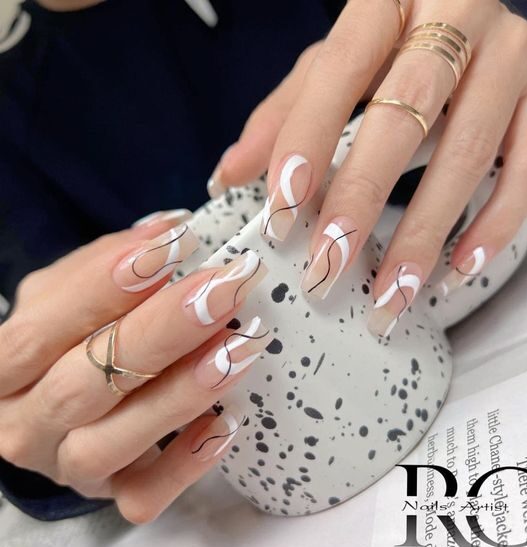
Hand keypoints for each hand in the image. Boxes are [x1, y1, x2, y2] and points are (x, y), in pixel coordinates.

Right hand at [0, 210, 269, 522]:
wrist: (56, 401)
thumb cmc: (68, 335)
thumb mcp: (66, 291)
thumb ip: (107, 260)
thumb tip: (167, 231)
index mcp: (6, 366)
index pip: (43, 329)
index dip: (106, 286)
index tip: (175, 245)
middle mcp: (28, 423)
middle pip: (86, 383)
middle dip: (162, 332)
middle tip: (223, 290)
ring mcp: (68, 466)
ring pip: (115, 440)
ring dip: (182, 393)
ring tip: (238, 348)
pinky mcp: (112, 492)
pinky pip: (144, 495)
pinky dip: (186, 463)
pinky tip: (227, 422)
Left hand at [209, 0, 526, 335]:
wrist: (469, 12)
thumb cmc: (392, 41)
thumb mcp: (330, 65)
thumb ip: (283, 115)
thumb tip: (231, 174)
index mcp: (387, 2)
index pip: (338, 70)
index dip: (307, 141)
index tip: (282, 210)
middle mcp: (456, 17)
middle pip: (406, 113)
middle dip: (362, 197)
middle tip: (329, 263)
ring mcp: (509, 57)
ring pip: (470, 150)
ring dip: (426, 231)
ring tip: (391, 290)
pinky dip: (496, 223)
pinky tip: (458, 267)